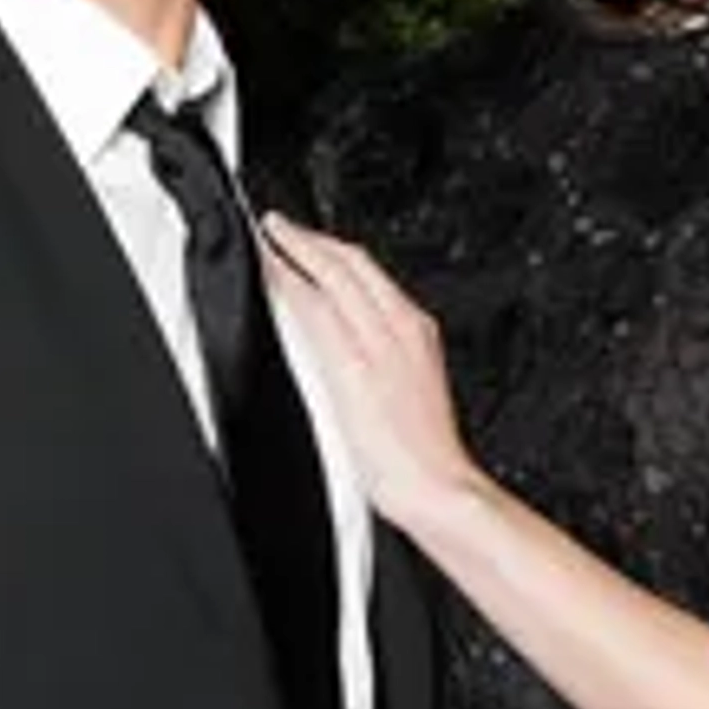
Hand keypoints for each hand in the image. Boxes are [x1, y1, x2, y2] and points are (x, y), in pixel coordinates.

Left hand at [262, 216, 482, 532]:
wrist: (437, 485)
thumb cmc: (426, 452)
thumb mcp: (413, 388)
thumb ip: (387, 360)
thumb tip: (361, 352)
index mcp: (418, 330)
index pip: (370, 273)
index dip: (335, 249)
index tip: (311, 240)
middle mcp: (400, 327)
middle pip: (351, 263)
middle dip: (313, 237)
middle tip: (280, 224)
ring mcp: (376, 342)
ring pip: (333, 275)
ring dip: (298, 248)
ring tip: (271, 235)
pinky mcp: (352, 364)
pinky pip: (317, 308)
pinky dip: (293, 282)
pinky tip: (273, 271)